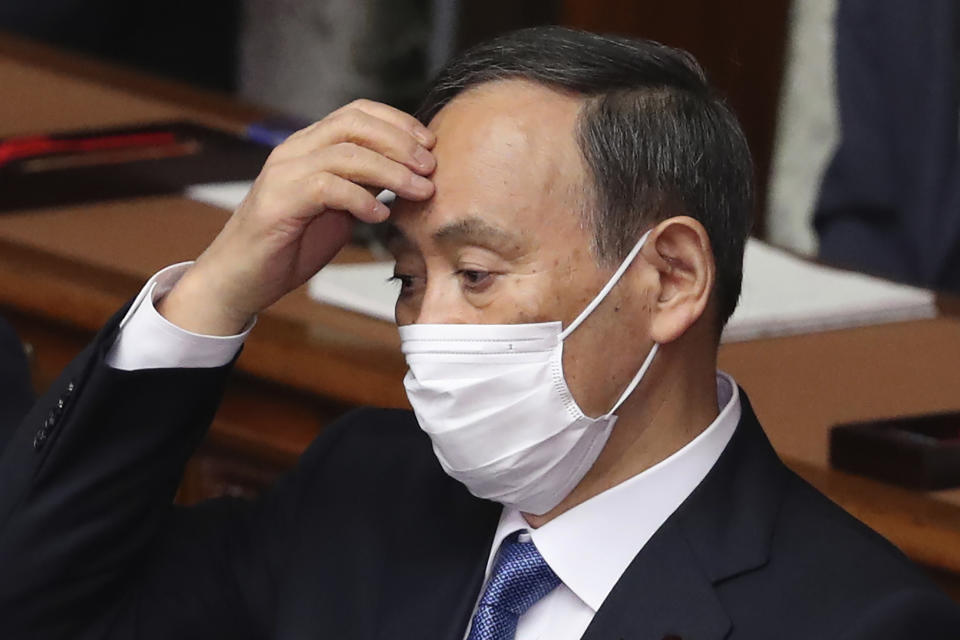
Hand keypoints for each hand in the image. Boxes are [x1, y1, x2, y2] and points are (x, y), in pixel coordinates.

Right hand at [159, 100, 435, 334]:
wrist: (240, 279)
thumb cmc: (290, 245)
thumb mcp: (338, 209)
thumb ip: (364, 186)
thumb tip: (409, 174)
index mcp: (309, 147)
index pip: (357, 113)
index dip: (397, 123)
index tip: (430, 144)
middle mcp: (294, 151)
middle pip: (354, 124)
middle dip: (400, 143)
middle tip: (430, 167)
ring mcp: (283, 174)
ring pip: (345, 153)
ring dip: (391, 170)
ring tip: (419, 191)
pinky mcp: (278, 203)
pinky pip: (326, 187)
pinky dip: (360, 198)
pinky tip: (382, 215)